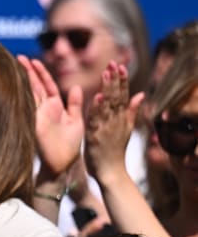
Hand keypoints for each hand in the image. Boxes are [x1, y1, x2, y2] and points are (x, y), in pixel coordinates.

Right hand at [19, 55, 83, 178]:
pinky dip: (24, 92)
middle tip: (19, 56)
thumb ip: (75, 104)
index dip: (41, 72)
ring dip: (24, 77)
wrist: (64, 164)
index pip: (47, 85)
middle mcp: (44, 108)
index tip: (34, 60)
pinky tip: (19, 81)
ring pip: (30, 91)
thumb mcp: (76, 120)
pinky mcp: (34, 121)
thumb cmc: (70, 146)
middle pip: (35, 85)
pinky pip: (29, 104)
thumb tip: (76, 87)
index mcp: (55, 106)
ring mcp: (37, 114)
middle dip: (28, 70)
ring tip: (18, 63)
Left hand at [84, 62, 143, 185]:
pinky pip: (96, 120)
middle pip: (117, 97)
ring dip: (108, 88)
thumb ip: (132, 111)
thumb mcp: (126, 129)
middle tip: (113, 63)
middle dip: (115, 79)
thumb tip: (141, 94)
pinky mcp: (96, 136)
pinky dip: (97, 108)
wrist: (111, 173)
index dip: (122, 80)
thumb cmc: (115, 151)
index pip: (123, 95)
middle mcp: (116, 121)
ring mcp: (106, 128)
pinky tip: (97, 96)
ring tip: (106, 73)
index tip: (120, 65)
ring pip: (108, 105)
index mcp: (121, 118)